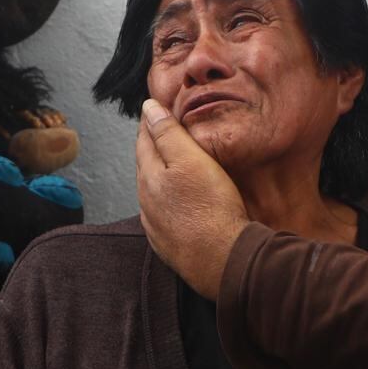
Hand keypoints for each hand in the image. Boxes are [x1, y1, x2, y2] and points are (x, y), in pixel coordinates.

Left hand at [135, 98, 250, 296]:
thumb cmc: (212, 208)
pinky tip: (180, 203)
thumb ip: (169, 134)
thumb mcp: (192, 160)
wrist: (223, 260)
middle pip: (146, 165)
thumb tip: (149, 108)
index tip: (155, 108)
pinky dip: (168, 202)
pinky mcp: (169, 244)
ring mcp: (156, 225)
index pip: (144, 140)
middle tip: (162, 130)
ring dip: (160, 176)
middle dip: (152, 147)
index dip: (151, 121)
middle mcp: (146, 201)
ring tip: (173, 164)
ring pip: (154, 192)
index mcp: (149, 176)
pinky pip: (164, 216)